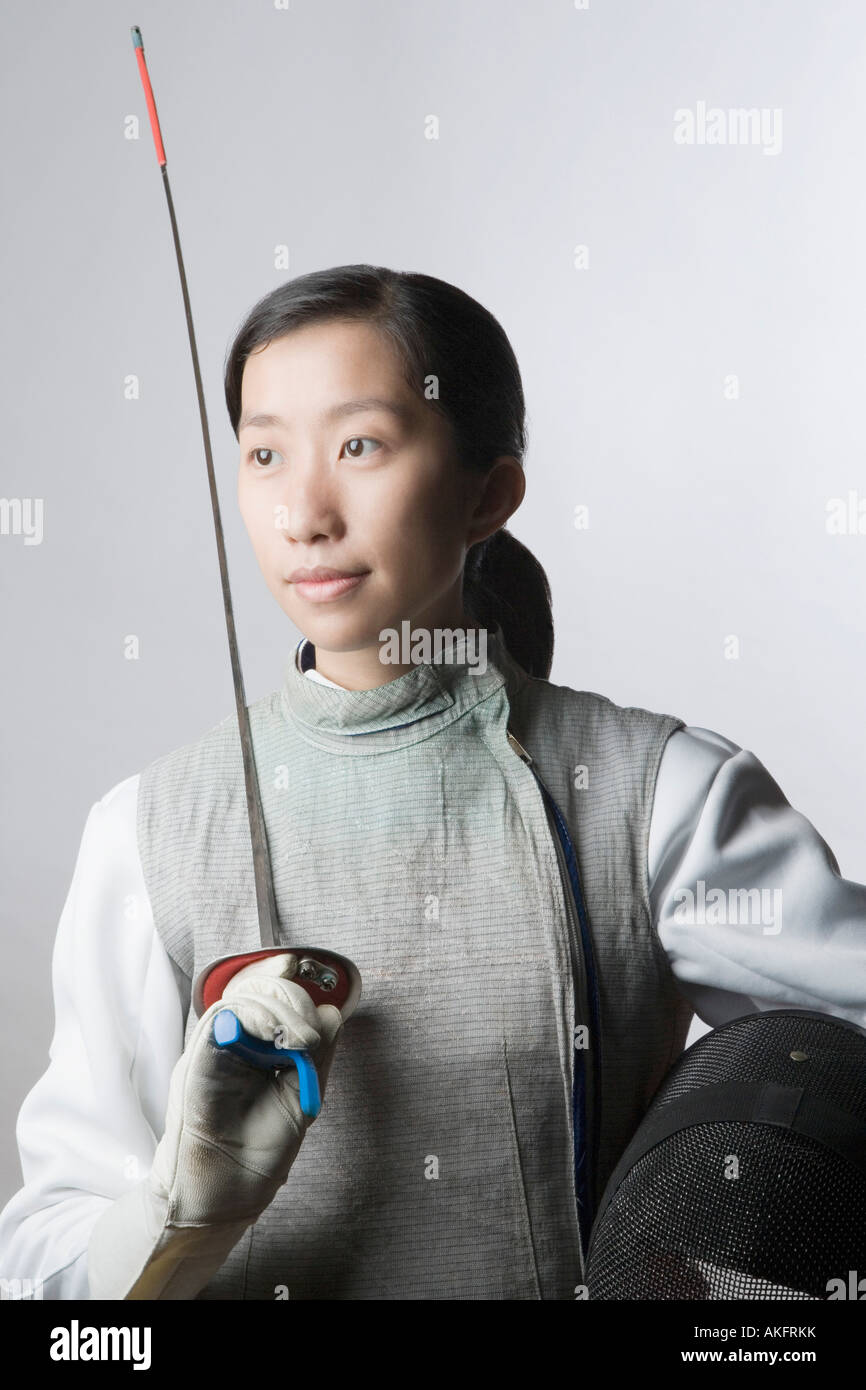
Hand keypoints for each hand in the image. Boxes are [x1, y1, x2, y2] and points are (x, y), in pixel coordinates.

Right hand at [148, 952, 342, 1227]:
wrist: (230, 1193)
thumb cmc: (260, 1149)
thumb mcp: (301, 1096)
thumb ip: (316, 1056)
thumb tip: (333, 1012)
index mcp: (256, 1045)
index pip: (266, 993)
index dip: (281, 974)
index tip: (301, 966)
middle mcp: (233, 1041)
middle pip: (256, 990)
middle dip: (291, 999)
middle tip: (311, 1036)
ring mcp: (213, 1050)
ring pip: (239, 999)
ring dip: (276, 1008)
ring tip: (299, 1041)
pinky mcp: (197, 1063)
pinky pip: (219, 1024)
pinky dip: (248, 1018)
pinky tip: (272, 1033)